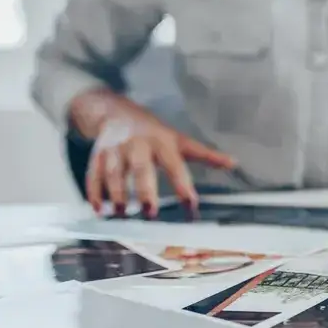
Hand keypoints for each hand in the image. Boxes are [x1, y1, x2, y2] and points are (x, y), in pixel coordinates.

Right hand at [85, 105, 235, 217]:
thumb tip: (234, 163)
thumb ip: (204, 155)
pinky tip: (99, 210)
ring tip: (121, 215)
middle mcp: (138, 144)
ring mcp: (115, 149)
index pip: (175, 165)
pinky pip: (93, 174)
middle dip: (145, 190)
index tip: (192, 206)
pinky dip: (94, 192)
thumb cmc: (154, 133)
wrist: (116, 112)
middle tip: (151, 213)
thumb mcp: (180, 140)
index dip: (184, 186)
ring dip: (117, 194)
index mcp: (162, 142)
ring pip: (114, 172)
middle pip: (140, 167)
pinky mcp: (97, 154)